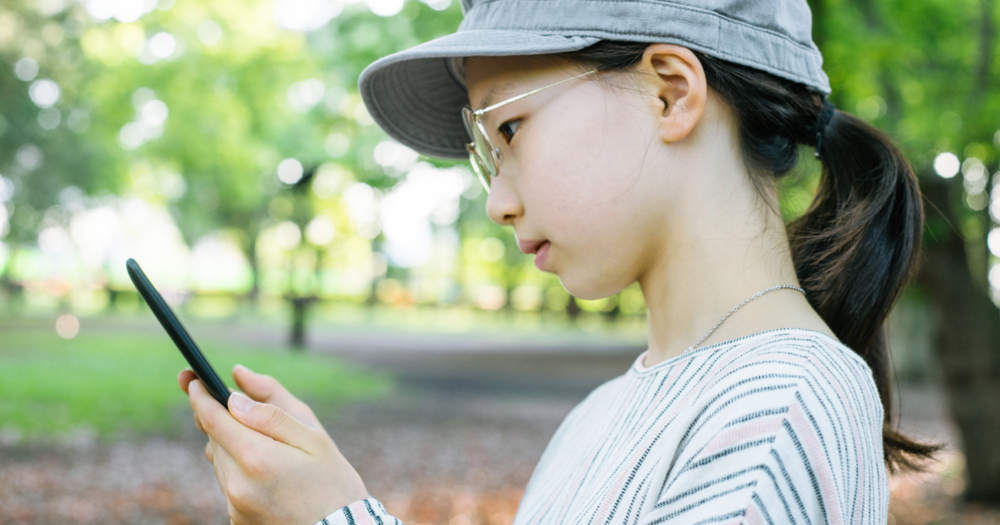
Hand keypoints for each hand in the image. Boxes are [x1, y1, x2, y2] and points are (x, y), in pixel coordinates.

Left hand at [179, 365, 368, 524]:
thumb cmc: (333, 482)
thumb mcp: (313, 436)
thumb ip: (271, 406)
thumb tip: (237, 380)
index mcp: (257, 457)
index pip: (213, 418)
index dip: (200, 395)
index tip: (194, 380)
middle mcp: (237, 483)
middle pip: (214, 437)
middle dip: (221, 417)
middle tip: (231, 401)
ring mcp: (234, 505)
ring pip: (220, 459)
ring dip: (232, 443)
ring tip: (267, 445)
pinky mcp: (236, 519)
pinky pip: (228, 482)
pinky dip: (240, 468)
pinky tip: (268, 471)